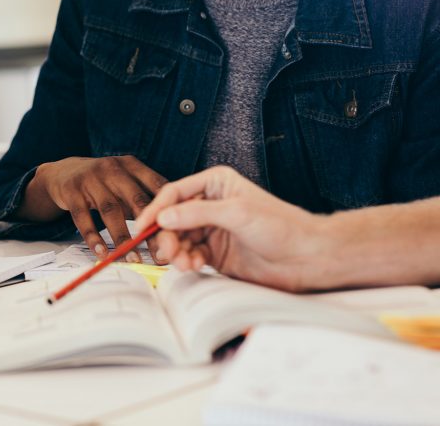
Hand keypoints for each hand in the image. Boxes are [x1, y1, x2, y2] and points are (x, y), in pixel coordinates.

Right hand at [26, 155, 165, 260]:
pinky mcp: (71, 191)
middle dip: (150, 230)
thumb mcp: (124, 180)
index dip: (169, 210)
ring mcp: (90, 178)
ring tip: (133, 260)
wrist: (62, 172)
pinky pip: (84, 218)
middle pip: (136, 200)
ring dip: (123, 238)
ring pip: (111, 211)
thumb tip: (173, 225)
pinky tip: (103, 254)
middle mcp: (112, 168)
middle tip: (162, 254)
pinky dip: (94, 238)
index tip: (180, 234)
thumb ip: (144, 196)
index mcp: (131, 165)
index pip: (156, 185)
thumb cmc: (102, 183)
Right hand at [135, 166, 325, 290]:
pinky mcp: (216, 253)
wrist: (308, 259)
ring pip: (178, 239)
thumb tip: (163, 217)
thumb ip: (197, 214)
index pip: (174, 194)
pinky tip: (193, 266)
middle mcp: (210, 205)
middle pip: (172, 218)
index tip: (142, 226)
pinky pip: (190, 255)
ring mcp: (212, 230)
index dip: (155, 209)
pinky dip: (187, 262)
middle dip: (166, 236)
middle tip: (167, 253)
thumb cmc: (281, 227)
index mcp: (215, 184)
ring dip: (176, 252)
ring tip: (184, 263)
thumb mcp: (237, 213)